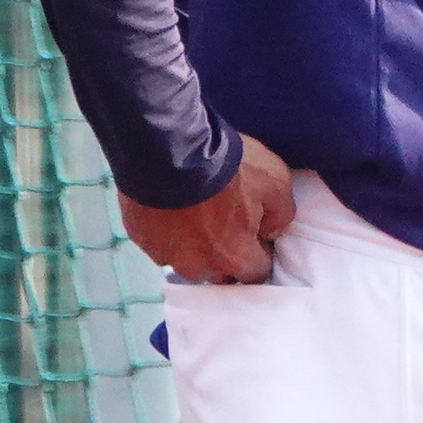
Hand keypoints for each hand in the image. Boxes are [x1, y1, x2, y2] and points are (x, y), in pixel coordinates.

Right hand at [123, 136, 292, 283]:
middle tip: (225, 221)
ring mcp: (165, 254)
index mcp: (234, 257)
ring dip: (194, 244)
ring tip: (195, 212)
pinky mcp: (141, 239)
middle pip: (219, 270)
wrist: (170, 149)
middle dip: (225, 253)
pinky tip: (172, 207)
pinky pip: (161, 242)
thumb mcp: (276, 182)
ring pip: (187, 259)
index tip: (256, 234)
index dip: (259, 252)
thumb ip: (281, 215)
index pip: (255, 272)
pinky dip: (168, 230)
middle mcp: (198, 266)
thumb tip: (271, 232)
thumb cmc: (228, 167)